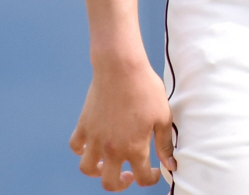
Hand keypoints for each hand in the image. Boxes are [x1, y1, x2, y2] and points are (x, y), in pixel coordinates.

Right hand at [69, 54, 175, 190]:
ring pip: (88, 169)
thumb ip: (165, 143)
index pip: (142, 178)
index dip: (150, 179)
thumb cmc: (145, 88)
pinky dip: (82, 149)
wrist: (121, 67)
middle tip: (129, 174)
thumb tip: (171, 164)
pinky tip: (93, 143)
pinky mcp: (84, 125)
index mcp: (134, 148)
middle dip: (121, 184)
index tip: (153, 172)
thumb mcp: (163, 115)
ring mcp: (95, 138)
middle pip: (110, 183)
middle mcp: (112, 149)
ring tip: (107, 162)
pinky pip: (76, 146)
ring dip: (98, 171)